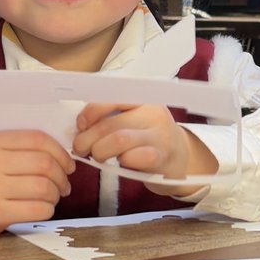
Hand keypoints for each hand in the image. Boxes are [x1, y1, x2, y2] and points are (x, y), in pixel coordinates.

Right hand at [0, 130, 74, 245]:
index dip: (61, 152)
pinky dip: (47, 209)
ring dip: (55, 194)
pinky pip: (38, 209)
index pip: (37, 139)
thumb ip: (21, 150)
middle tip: (64, 185)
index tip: (68, 164)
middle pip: (44, 164)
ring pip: (44, 187)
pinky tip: (42, 209)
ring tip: (52, 198)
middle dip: (62, 176)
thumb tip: (66, 155)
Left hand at [71, 103, 217, 193]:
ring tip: (97, 156)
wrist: (180, 157)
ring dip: (100, 151)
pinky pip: (133, 158)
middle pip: (110, 123)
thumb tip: (79, 126)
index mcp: (142, 98)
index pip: (112, 97)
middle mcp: (153, 113)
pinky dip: (121, 161)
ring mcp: (159, 135)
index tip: (80, 124)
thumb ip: (110, 117)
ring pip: (119, 140)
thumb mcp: (133, 119)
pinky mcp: (162, 157)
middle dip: (87, 138)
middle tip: (80, 148)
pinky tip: (122, 163)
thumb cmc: (149, 138)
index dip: (91, 111)